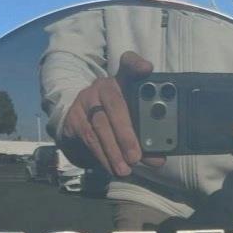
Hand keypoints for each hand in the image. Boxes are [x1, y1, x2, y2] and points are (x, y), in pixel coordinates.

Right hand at [58, 52, 162, 176]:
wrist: (79, 120)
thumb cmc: (114, 118)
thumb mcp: (131, 119)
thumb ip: (146, 135)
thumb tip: (158, 159)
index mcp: (121, 81)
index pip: (128, 64)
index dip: (137, 64)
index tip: (147, 69)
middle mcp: (102, 86)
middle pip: (115, 105)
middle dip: (126, 134)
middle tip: (136, 156)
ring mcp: (85, 100)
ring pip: (99, 126)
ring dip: (113, 151)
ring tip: (125, 169)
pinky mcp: (73, 117)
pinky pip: (87, 138)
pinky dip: (101, 156)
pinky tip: (111, 168)